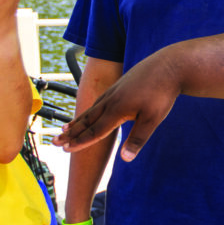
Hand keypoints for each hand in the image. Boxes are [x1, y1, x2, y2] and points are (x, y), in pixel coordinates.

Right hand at [55, 52, 179, 160]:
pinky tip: (89, 113)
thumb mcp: (153, 119)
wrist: (169, 65)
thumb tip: (125, 160)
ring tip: (65, 128)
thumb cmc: (162, 93)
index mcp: (116, 110)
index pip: (95, 131)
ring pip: (91, 109)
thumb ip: (138, 139)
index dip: (80, 142)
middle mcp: (110, 100)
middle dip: (71, 133)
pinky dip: (89, 110)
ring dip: (77, 121)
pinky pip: (99, 101)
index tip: (66, 150)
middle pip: (87, 120)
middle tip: (54, 142)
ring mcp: (113, 91)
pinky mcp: (119, 86)